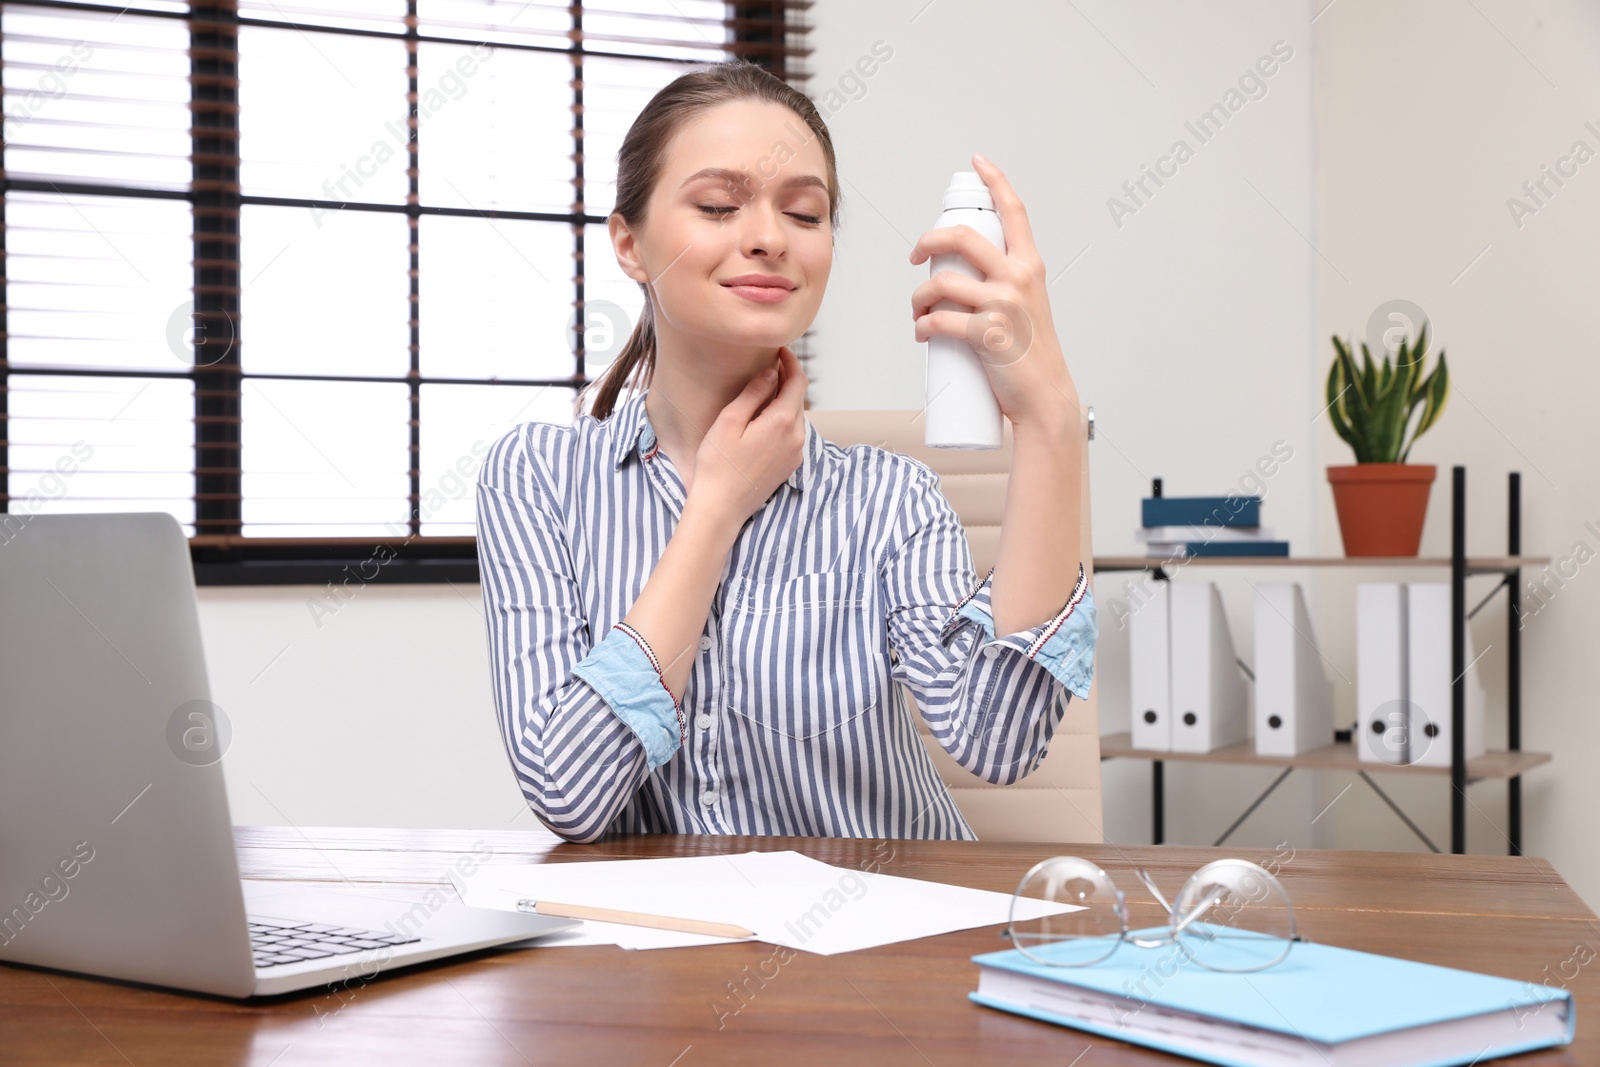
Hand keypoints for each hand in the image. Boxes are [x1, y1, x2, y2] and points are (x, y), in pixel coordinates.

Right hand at [686, 345, 807, 526]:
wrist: (721, 508)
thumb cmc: (718, 464)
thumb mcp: (729, 421)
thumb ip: (753, 393)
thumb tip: (772, 373)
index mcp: (782, 422)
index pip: (798, 382)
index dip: (791, 362)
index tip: (779, 350)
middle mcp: (796, 438)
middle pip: (799, 399)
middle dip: (787, 380)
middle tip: (768, 367)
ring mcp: (795, 454)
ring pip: (796, 417)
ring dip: (784, 401)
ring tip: (763, 392)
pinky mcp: (789, 466)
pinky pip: (792, 434)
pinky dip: (783, 420)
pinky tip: (764, 421)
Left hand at [908, 153, 1080, 432]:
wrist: (1043, 397)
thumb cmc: (1030, 355)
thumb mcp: (1027, 306)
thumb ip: (1002, 284)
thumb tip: (958, 278)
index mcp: (1030, 266)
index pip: (1014, 211)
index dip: (994, 181)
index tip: (978, 162)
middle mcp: (1018, 278)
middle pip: (961, 237)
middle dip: (928, 241)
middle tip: (915, 257)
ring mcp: (1003, 306)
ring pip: (941, 282)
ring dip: (918, 298)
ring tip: (918, 312)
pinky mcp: (986, 335)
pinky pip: (939, 320)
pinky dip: (922, 326)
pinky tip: (922, 333)